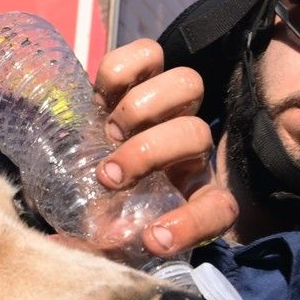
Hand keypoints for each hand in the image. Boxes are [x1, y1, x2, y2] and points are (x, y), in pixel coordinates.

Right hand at [92, 39, 238, 256]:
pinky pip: (147, 54)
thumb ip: (100, 245)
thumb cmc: (98, 206)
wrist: (82, 167)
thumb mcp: (101, 234)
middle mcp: (187, 149)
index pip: (217, 209)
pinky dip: (121, 71)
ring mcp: (166, 108)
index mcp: (189, 194)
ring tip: (107, 132)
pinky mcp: (139, 78)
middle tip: (108, 175)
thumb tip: (90, 241)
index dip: (191, 225)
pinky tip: (99, 97)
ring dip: (142, 109)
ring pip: (188, 84)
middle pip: (197, 134)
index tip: (151, 238)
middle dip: (149, 153)